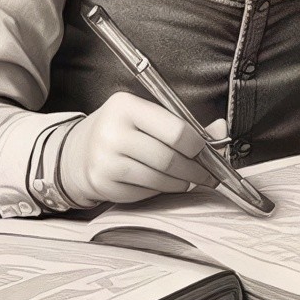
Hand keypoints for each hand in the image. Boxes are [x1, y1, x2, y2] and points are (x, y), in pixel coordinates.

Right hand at [58, 93, 220, 206]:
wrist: (78, 151)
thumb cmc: (121, 131)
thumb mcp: (147, 116)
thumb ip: (184, 124)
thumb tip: (221, 130)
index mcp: (125, 106)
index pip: (174, 130)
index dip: (197, 145)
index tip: (206, 151)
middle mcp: (111, 132)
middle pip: (168, 159)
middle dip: (194, 170)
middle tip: (206, 174)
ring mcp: (104, 160)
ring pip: (158, 179)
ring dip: (180, 183)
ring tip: (187, 179)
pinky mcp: (102, 183)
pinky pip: (144, 192)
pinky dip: (160, 190)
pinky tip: (162, 183)